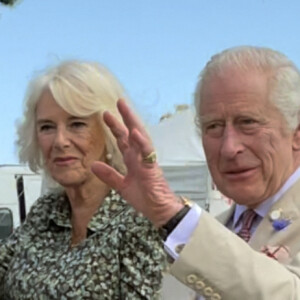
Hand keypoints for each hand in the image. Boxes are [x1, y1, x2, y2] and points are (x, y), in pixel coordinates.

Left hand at [91, 99, 182, 226]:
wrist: (158, 210)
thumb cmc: (144, 197)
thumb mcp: (121, 186)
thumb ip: (109, 175)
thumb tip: (93, 164)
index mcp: (132, 160)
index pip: (122, 139)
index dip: (115, 126)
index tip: (106, 114)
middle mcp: (139, 156)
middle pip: (131, 132)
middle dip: (125, 117)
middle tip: (118, 101)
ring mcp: (146, 160)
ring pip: (140, 137)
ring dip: (132, 122)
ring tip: (125, 108)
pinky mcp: (152, 168)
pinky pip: (147, 152)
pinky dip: (141, 142)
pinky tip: (134, 132)